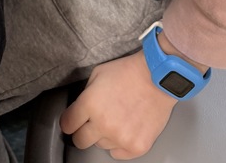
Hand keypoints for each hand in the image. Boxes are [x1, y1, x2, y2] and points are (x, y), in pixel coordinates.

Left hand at [60, 54, 175, 158]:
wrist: (157, 78)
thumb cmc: (128, 72)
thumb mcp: (97, 74)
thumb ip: (85, 95)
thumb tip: (78, 110)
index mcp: (90, 104)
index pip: (67, 124)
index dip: (69, 121)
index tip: (72, 121)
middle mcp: (103, 124)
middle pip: (80, 141)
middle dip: (82, 132)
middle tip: (91, 123)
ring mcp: (120, 138)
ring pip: (101, 145)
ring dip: (105, 135)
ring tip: (117, 118)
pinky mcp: (136, 147)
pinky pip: (118, 154)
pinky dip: (119, 144)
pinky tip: (125, 128)